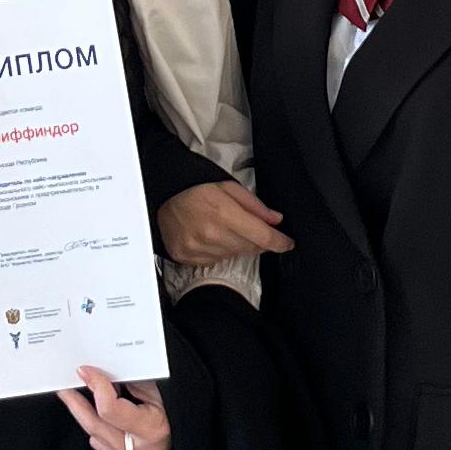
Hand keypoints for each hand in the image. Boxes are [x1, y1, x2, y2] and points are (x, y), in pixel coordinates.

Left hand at [61, 364, 170, 449]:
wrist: (191, 432)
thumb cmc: (176, 407)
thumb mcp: (159, 388)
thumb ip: (131, 380)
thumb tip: (101, 370)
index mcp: (153, 429)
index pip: (111, 410)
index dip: (96, 387)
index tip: (85, 371)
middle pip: (96, 425)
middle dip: (76, 403)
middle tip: (63, 385)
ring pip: (95, 436)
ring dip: (82, 415)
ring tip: (73, 395)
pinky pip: (100, 445)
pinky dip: (95, 427)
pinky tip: (95, 413)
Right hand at [156, 180, 288, 265]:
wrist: (162, 201)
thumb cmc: (196, 191)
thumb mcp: (228, 187)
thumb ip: (254, 205)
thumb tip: (276, 220)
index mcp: (224, 213)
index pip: (262, 237)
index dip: (280, 242)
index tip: (288, 243)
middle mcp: (212, 235)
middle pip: (251, 248)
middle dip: (258, 239)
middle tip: (249, 227)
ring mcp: (199, 250)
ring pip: (235, 255)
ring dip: (238, 245)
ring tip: (225, 228)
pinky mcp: (190, 259)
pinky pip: (217, 261)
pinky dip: (221, 251)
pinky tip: (212, 237)